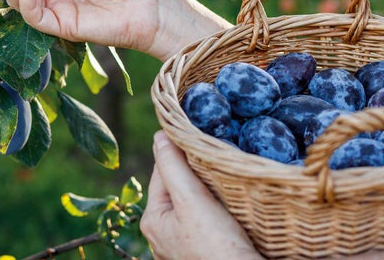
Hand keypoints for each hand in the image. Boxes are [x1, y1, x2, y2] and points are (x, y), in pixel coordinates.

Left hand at [140, 131, 261, 259]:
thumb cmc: (217, 246)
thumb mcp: (191, 200)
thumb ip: (173, 166)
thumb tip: (160, 134)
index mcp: (153, 219)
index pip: (162, 170)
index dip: (180, 151)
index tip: (200, 137)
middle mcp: (164, 233)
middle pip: (179, 186)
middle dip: (196, 171)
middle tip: (218, 157)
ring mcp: (184, 243)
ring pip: (194, 202)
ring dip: (209, 189)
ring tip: (225, 178)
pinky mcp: (203, 249)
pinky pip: (207, 218)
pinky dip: (217, 207)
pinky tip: (230, 202)